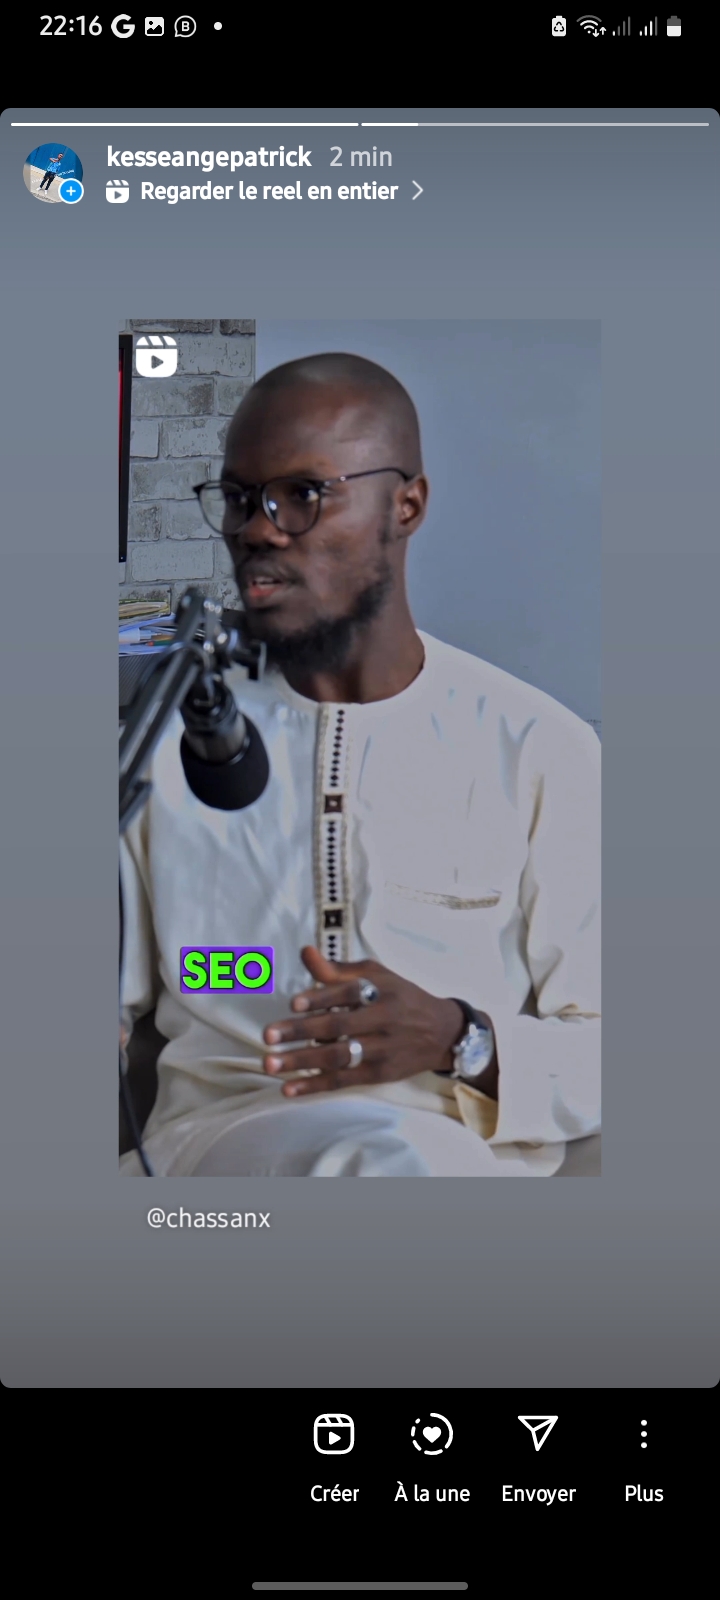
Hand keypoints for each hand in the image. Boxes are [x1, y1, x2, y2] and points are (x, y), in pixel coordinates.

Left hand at [262, 947, 465, 1097]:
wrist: (442, 1033)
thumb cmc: (401, 997)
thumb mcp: (377, 976)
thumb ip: (338, 969)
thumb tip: (304, 952)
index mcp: (382, 991)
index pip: (348, 994)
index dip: (321, 998)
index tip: (293, 1004)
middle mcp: (383, 1020)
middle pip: (339, 1027)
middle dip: (301, 1032)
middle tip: (268, 1035)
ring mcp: (382, 1050)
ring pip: (339, 1057)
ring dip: (302, 1062)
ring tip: (270, 1064)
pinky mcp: (379, 1075)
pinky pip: (344, 1081)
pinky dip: (315, 1085)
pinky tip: (289, 1088)